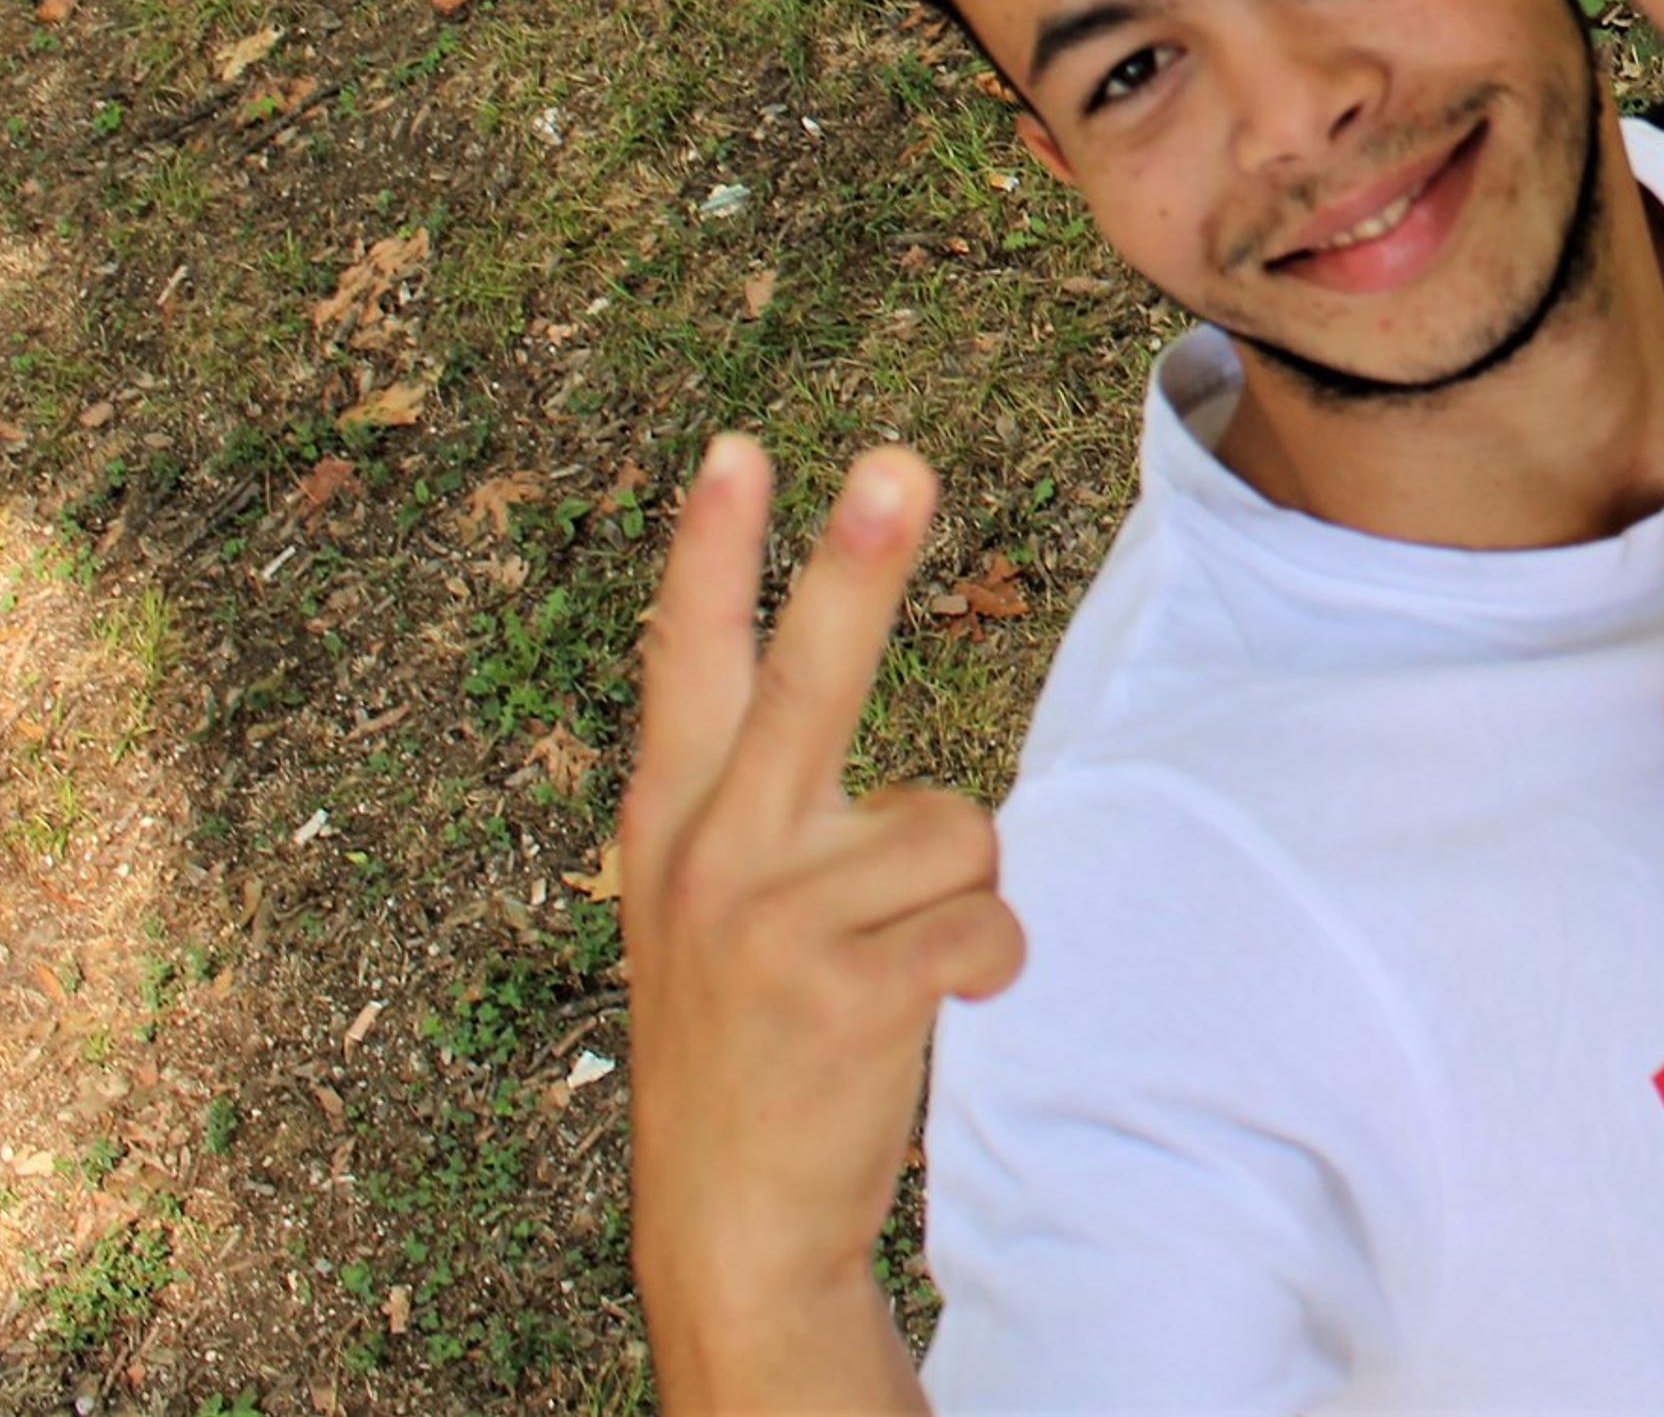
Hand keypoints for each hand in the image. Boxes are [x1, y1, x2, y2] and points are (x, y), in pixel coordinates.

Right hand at [620, 435, 1025, 1412]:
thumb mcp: (698, 901)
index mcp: (671, 818)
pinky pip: (986, 919)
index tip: (740, 448)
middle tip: (897, 458)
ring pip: (957, 823)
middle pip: (806, 679)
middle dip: (856, 566)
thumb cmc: (747, 1029)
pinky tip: (942, 1001)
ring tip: (907, 951)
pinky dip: (993, 956)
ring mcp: (774, 923)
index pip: (690, 660)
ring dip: (966, 884)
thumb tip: (847, 692)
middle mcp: (714, 853)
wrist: (731, 1215)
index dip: (714, 551)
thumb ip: (746, 794)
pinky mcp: (848, 994)